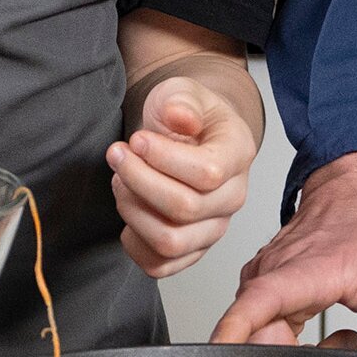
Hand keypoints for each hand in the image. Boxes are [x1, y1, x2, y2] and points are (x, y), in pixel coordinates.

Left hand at [108, 76, 258, 276]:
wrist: (187, 135)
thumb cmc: (185, 115)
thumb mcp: (182, 91)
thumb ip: (181, 99)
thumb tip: (180, 117)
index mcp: (238, 154)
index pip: (207, 173)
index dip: (162, 158)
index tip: (137, 139)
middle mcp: (232, 197)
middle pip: (183, 209)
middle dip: (137, 179)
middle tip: (118, 155)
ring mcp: (213, 228)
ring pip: (170, 241)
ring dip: (132, 209)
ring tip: (120, 180)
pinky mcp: (191, 249)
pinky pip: (160, 265)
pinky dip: (134, 242)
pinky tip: (129, 207)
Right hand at [211, 152, 356, 345]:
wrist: (356, 196)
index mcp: (304, 269)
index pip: (259, 301)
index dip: (236, 331)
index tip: (222, 353)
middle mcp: (271, 273)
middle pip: (256, 334)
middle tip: (342, 349)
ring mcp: (260, 279)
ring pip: (258, 336)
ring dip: (294, 352)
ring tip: (340, 339)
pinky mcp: (257, 288)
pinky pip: (260, 329)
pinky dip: (288, 343)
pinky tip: (318, 333)